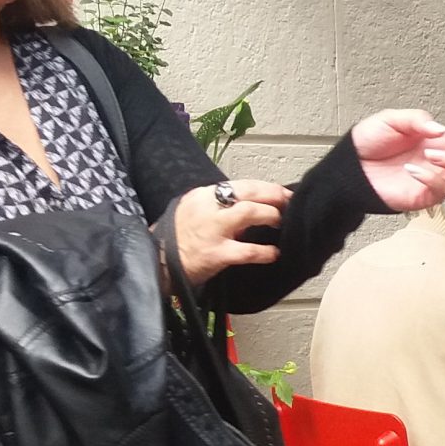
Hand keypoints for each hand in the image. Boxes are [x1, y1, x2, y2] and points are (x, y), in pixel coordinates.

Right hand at [167, 181, 290, 287]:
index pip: (241, 184)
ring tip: (281, 223)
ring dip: (271, 216)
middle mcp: (208, 208)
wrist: (156, 261)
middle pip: (248, 192)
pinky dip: (264, 252)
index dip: (266, 187)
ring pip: (249, 213)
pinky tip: (274, 254)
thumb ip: (217, 206)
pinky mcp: (216, 254)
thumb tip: (247, 206)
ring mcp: (212, 230)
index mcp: (203, 195)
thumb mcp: (192, 211)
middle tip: (289, 204)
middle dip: (274, 196)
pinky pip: (247, 251)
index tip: (282, 193)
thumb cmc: (175, 238)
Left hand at [352, 111, 444, 212]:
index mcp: (440, 140)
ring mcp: (436, 179)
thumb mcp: (392, 120)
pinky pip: (441, 190)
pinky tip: (411, 169)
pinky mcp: (425, 196)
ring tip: (429, 154)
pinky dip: (430, 178)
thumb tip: (441, 129)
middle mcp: (443, 160)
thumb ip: (417, 120)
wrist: (351, 166)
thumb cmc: (370, 143)